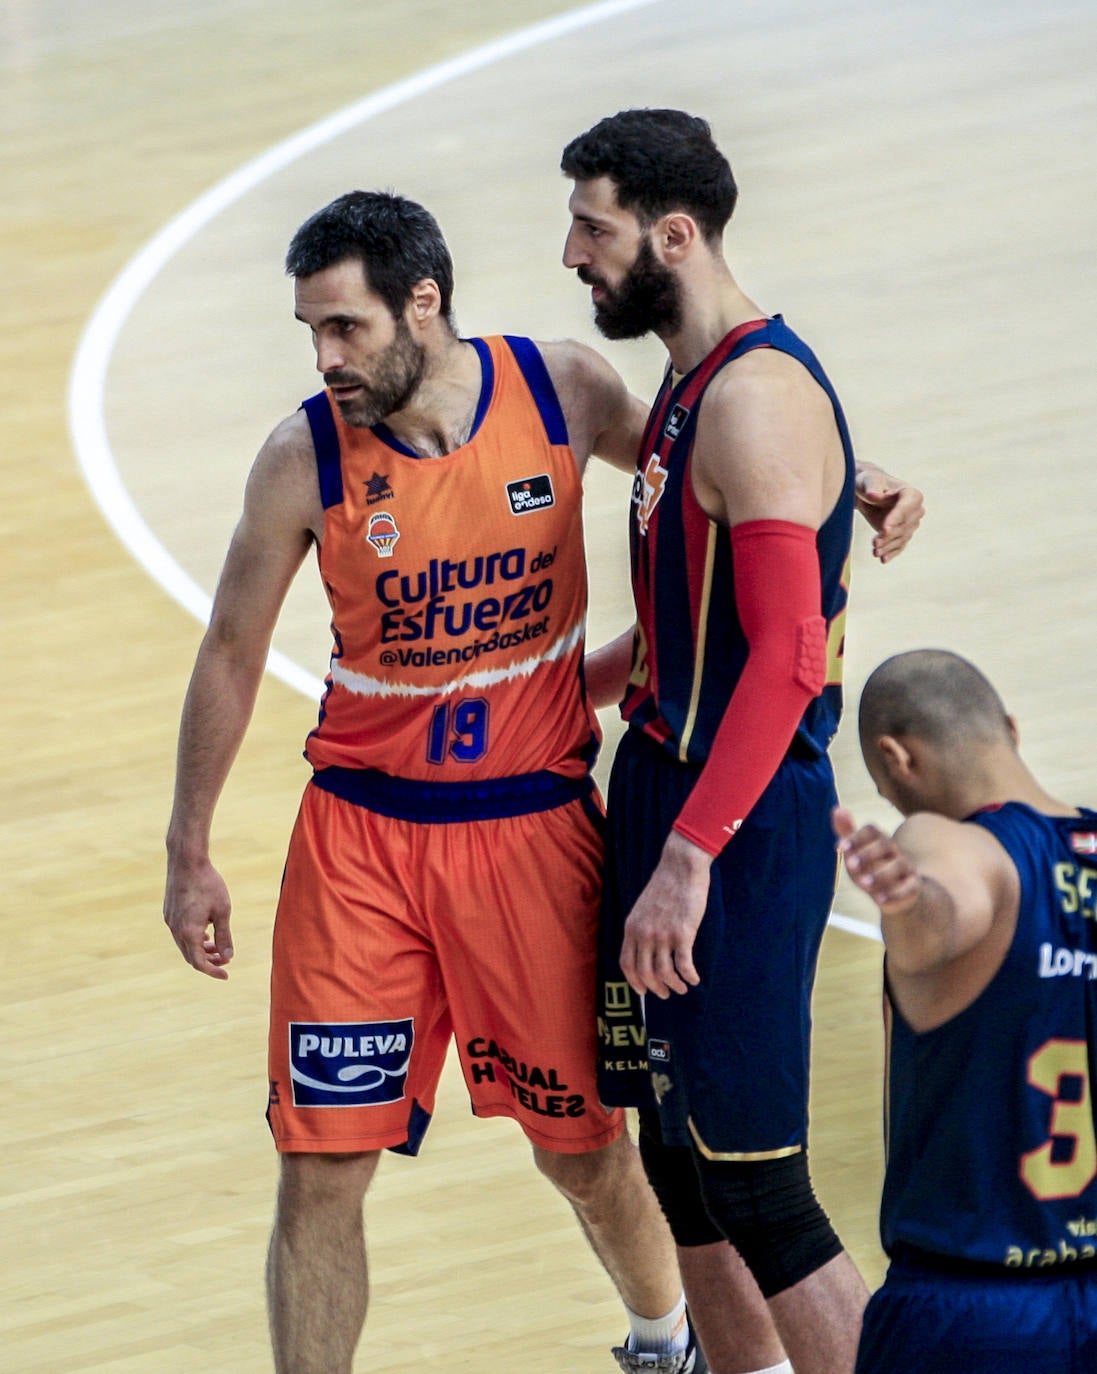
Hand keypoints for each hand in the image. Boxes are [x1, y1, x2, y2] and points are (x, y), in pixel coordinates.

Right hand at [163, 856, 234, 978]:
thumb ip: (224, 936)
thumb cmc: (208, 884)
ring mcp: (170, 921)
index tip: (226, 975)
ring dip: (200, 950)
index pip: (199, 963)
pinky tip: (205, 933)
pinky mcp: (169, 912)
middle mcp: (175, 929)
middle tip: (226, 961)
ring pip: (184, 945)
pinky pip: (180, 933)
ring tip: (217, 947)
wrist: (187, 861)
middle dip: (208, 961)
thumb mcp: (223, 911)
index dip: (213, 971)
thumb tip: (228, 957)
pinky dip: (193, 939)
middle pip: (190, 956)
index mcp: (188, 932)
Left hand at [620, 830, 711, 997]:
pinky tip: (695, 979)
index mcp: (631, 928)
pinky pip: (684, 965)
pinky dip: (689, 977)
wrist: (680, 867)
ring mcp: (662, 935)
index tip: (643, 992)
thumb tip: (646, 950)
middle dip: (656, 988)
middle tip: (666, 993)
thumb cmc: (665, 886)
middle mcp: (644, 934)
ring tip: (682, 988)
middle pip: (645, 973)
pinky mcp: (682, 934)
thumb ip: (641, 929)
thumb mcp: (643, 908)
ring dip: (674, 986)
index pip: (627, 964)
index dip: (634, 982)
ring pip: (664, 973)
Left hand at [833, 806, 920, 914]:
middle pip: (884, 846)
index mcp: (878, 840)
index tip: (840, 846)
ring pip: (898, 866)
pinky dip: (895, 895)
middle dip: (867, 854)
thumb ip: (846, 833)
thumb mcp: (856, 852)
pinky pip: (909, 888)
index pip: (871, 831)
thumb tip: (837, 809)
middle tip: (850, 865)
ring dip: (880, 875)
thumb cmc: (870, 868)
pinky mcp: (914, 886)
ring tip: (863, 884)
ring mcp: (906, 868)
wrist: (896, 892)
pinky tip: (880, 900)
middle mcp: (894, 851)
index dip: (857, 837)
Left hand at [854, 463, 924, 562]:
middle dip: (890, 536)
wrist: (865, 494)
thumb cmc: (868, 483)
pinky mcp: (902, 534)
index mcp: (911, 494)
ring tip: (875, 552)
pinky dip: (891, 553)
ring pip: (901, 538)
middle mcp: (915, 510)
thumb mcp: (868, 482)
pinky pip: (899, 546)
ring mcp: (910, 524)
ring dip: (888, 546)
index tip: (884, 528)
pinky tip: (883, 560)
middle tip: (875, 543)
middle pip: (905, 526)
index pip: (906, 507)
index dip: (896, 518)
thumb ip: (872, 488)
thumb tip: (875, 495)